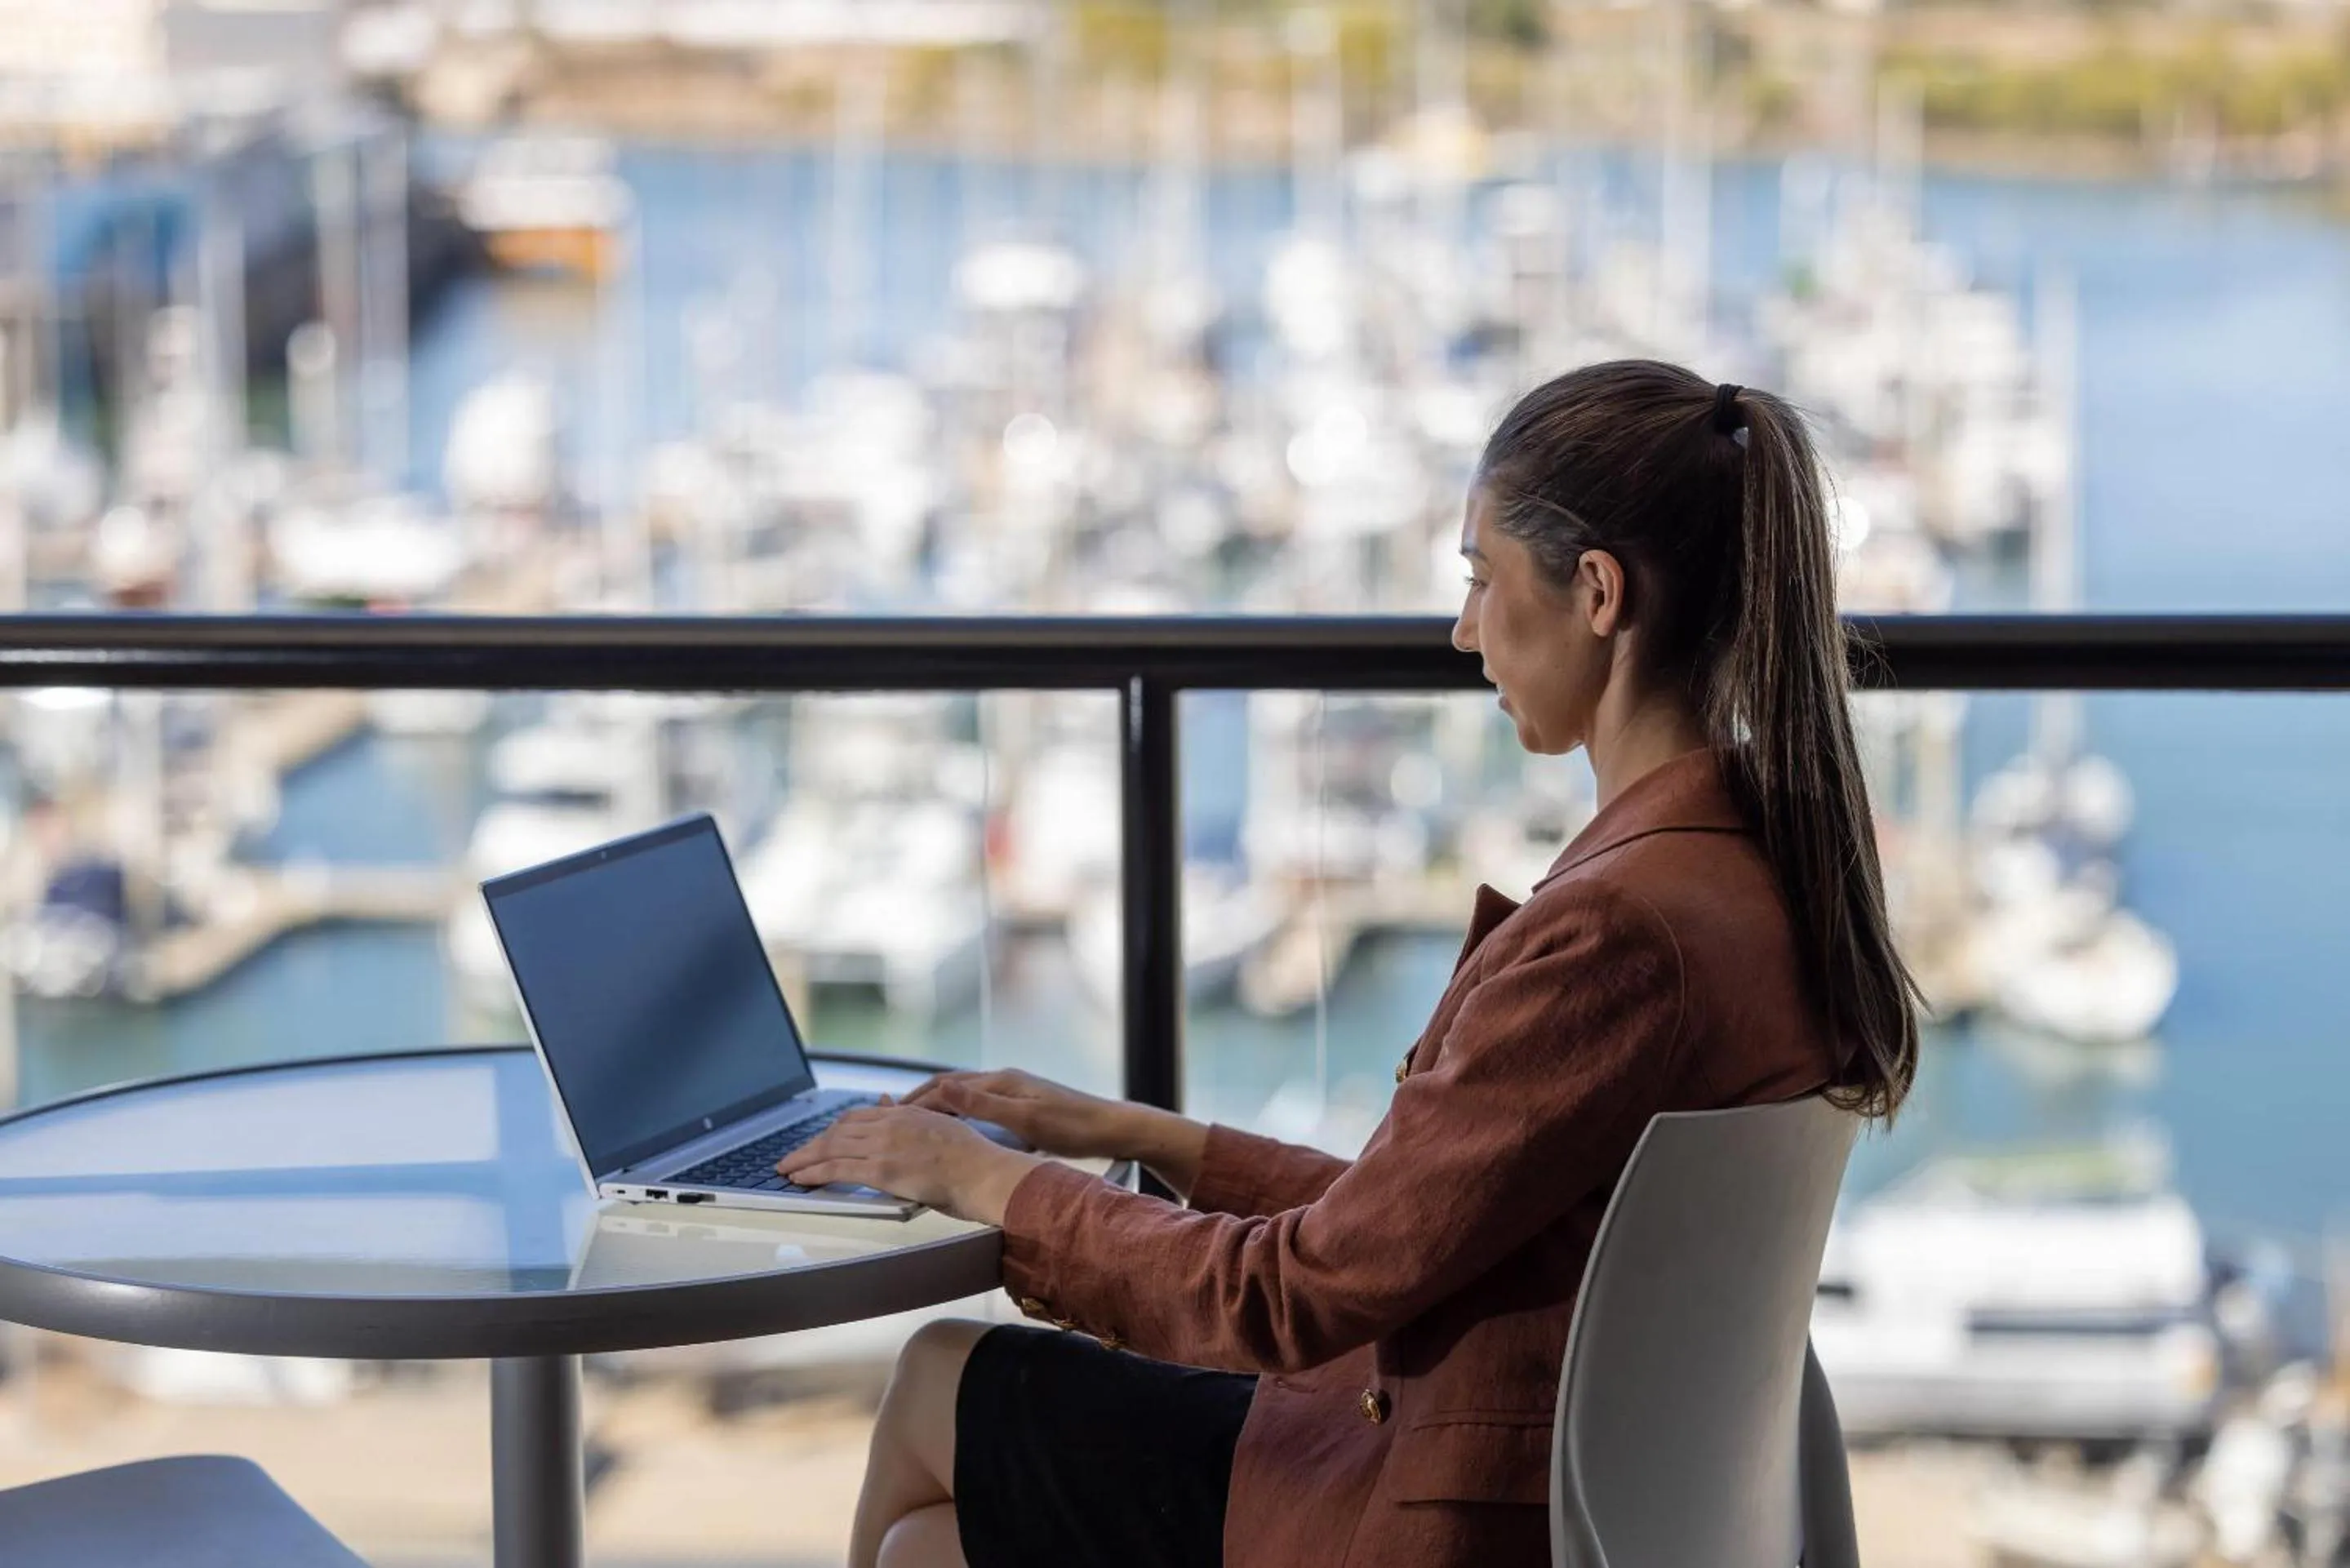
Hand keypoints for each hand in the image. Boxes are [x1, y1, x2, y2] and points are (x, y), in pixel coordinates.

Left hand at [777, 1099, 1043, 1224]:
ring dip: (804, 1158)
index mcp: (906, 1114)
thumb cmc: (974, 1158)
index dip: (835, 1129)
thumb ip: (915, 1119)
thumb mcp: (943, 1126)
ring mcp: (884, 1146)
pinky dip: (812, 1173)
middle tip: (794, 1156)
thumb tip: (892, 1104)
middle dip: (813, 1143)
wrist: (986, 1173)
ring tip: (787, 1168)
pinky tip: (799, 1179)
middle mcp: (891, 1124)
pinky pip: (836, 1169)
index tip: (823, 1139)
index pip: (859, 1116)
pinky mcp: (881, 1170)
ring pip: (832, 1147)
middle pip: (839, 1130)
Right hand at [901, 1068, 1138, 1159]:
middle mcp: (1003, 1082)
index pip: (945, 1087)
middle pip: (949, 1087)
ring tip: (910, 1123)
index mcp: (1001, 1082)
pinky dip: (956, 1114)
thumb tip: (942, 1087)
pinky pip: (977, 1105)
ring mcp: (1012, 1092)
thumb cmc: (1074, 1126)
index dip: (915, 1101)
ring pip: (962, 1095)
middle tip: (887, 1118)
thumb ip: (983, 1104)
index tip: (887, 1116)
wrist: (1111, 1128)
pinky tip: (952, 1128)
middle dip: (918, 1100)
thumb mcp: (1026, 1119)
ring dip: (936, 1106)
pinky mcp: (1021, 1105)